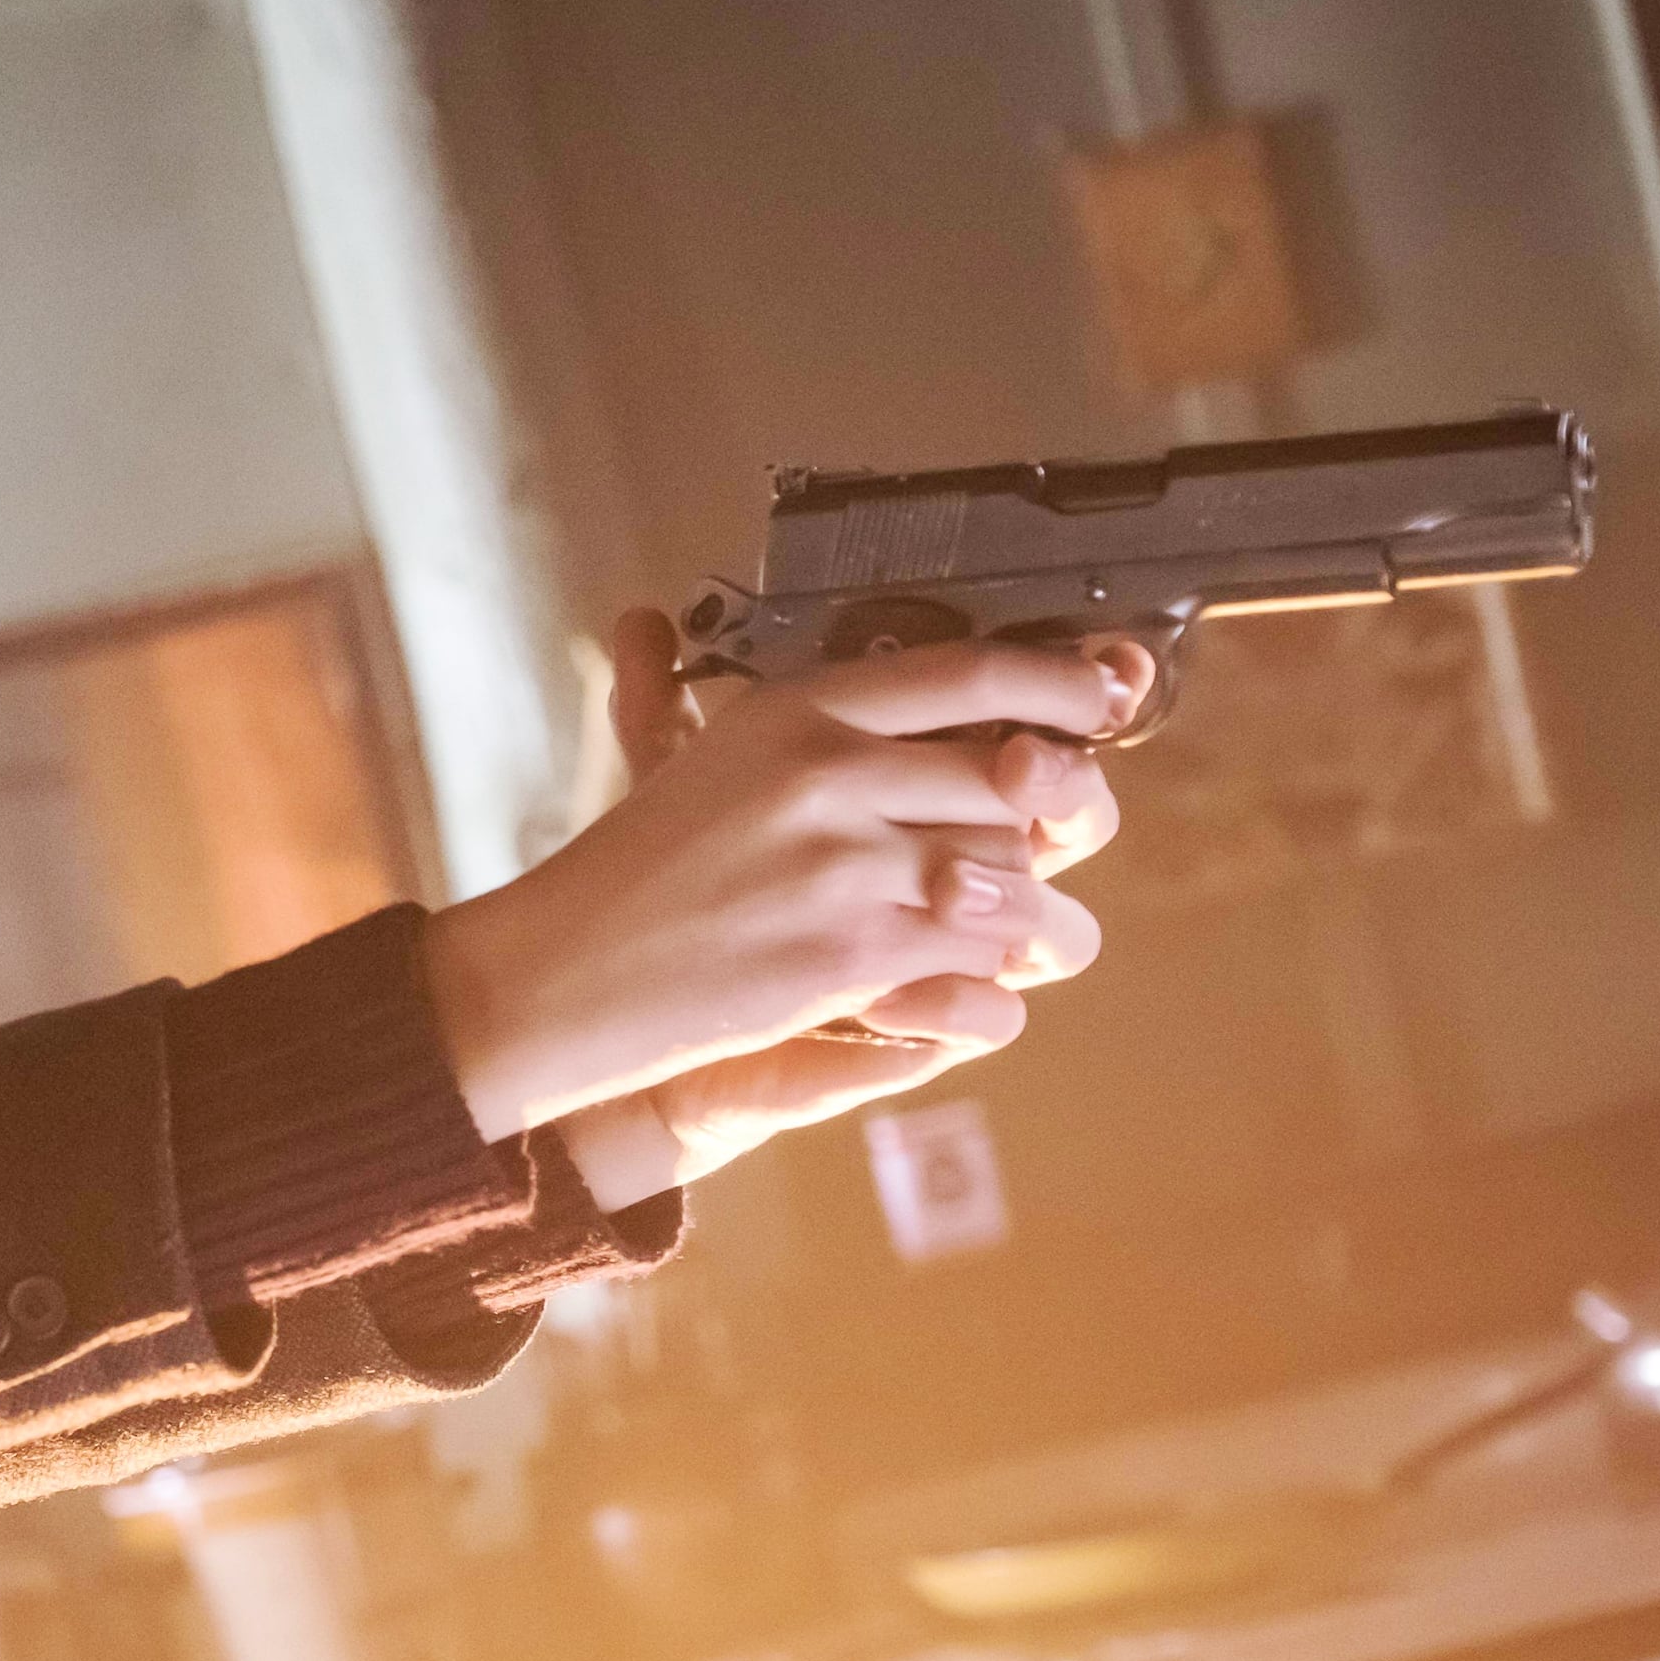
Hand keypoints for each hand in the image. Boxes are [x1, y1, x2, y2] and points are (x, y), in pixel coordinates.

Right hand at [422, 609, 1129, 1146]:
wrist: (560, 973)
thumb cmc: (633, 873)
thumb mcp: (709, 760)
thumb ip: (812, 729)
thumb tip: (941, 711)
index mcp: (799, 708)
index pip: (971, 673)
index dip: (1058, 687)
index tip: (1099, 700)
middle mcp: (831, 772)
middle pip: (1013, 784)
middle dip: (1051, 828)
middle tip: (1050, 851)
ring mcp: (844, 865)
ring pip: (1014, 880)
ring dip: (1035, 920)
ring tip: (1029, 936)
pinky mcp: (850, 956)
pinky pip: (979, 962)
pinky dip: (990, 984)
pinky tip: (970, 987)